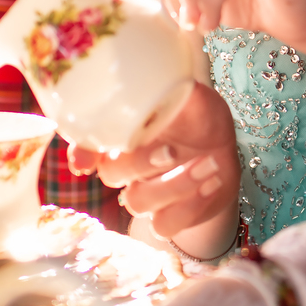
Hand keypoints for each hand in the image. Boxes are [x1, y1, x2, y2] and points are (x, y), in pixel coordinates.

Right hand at [67, 81, 239, 245]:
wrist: (222, 151)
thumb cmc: (199, 118)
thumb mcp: (193, 98)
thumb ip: (177, 90)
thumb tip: (162, 80)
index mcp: (124, 133)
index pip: (88, 143)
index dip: (82, 153)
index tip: (85, 161)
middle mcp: (127, 166)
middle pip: (112, 174)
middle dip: (141, 164)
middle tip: (172, 150)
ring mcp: (145, 195)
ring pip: (137, 202)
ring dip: (176, 185)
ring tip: (210, 163)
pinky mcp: (165, 219)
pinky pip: (164, 226)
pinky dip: (190, 207)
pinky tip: (212, 183)